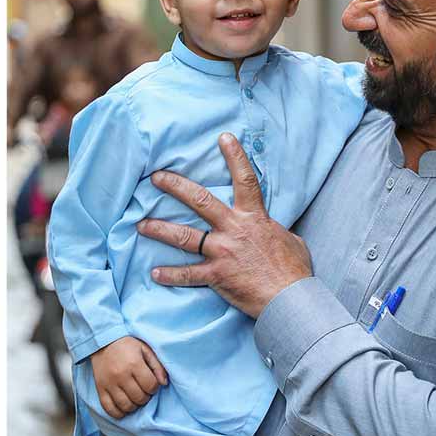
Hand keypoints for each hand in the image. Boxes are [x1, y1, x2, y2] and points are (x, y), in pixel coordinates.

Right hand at [91, 336, 167, 418]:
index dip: (154, 387)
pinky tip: (124, 407)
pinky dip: (118, 413)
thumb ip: (157, 366)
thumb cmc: (127, 345)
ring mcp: (109, 384)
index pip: (150, 385)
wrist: (102, 342)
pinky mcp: (100, 389)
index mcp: (134, 364)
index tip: (151, 383)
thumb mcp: (145, 350)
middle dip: (145, 397)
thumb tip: (164, 383)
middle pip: (139, 398)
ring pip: (126, 406)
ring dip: (134, 406)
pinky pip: (109, 408)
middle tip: (144, 391)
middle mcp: (121, 375)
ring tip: (135, 398)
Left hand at [137, 133, 312, 317]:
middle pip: (200, 201)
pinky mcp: (216, 275)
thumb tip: (274, 230)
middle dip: (176, 186)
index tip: (223, 138)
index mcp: (254, 217)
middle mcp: (234, 229)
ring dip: (160, 229)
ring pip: (184, 236)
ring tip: (140, 225)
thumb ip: (275, 231)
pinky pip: (188, 274)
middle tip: (156, 177)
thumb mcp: (291, 240)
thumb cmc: (294, 270)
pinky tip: (155, 273)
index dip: (235, 156)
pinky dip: (170, 274)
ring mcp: (222, 252)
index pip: (245, 180)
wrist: (290, 298)